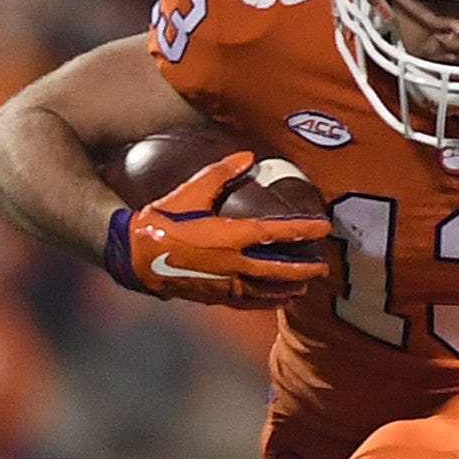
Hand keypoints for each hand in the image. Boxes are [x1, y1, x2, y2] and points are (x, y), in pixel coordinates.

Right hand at [103, 149, 330, 305]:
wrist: (134, 256)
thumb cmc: (161, 221)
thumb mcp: (190, 192)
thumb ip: (220, 173)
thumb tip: (248, 156)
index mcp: (229, 237)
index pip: (275, 233)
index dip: (302, 230)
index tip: (323, 228)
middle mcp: (232, 264)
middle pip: (278, 270)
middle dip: (303, 269)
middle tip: (323, 268)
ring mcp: (225, 284)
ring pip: (266, 290)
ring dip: (288, 287)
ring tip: (305, 285)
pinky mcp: (215, 296)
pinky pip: (248, 302)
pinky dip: (266, 301)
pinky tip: (276, 299)